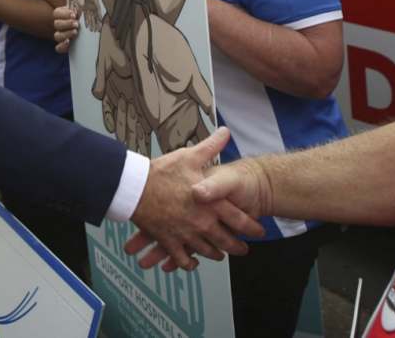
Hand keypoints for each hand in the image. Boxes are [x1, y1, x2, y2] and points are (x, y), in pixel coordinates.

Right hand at [52, 4, 79, 53]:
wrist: (88, 29)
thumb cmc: (83, 17)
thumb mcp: (81, 12)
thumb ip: (79, 10)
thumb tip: (79, 10)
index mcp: (61, 15)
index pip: (57, 13)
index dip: (64, 14)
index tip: (74, 14)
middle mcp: (59, 25)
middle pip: (57, 24)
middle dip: (67, 24)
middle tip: (76, 24)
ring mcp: (61, 36)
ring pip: (57, 36)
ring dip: (66, 34)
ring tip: (75, 32)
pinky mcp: (64, 46)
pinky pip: (58, 48)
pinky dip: (62, 46)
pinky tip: (68, 42)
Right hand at [126, 127, 264, 270]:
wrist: (135, 188)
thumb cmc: (162, 172)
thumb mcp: (189, 156)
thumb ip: (211, 147)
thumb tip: (225, 132)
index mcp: (211, 203)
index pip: (240, 220)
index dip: (252, 227)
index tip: (259, 231)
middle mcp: (203, 223)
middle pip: (227, 241)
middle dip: (238, 247)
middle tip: (243, 250)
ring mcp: (187, 234)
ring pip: (207, 251)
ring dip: (216, 255)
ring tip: (221, 255)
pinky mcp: (170, 241)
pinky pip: (183, 259)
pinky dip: (189, 263)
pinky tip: (192, 262)